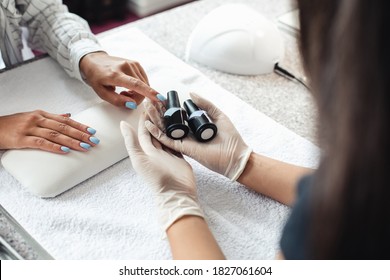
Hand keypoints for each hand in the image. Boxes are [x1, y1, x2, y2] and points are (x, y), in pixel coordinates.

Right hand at [0, 111, 98, 152]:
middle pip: (64, 127)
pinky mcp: (22, 139)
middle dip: (81, 134)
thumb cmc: (13, 124)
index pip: (65, 120)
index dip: (80, 126)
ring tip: (85, 146)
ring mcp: (29, 129)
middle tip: (94, 140)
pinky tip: (65, 150)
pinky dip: (54, 146)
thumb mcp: (33, 117)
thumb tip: (68, 115)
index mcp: (42, 114)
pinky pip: (41, 143)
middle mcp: (37, 120)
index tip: (93, 131)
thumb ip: (51, 117)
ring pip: (55, 135)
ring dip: (72, 141)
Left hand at [79, 52, 164, 108]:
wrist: (94, 60)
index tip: (159, 98)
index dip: (148, 92)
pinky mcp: (136, 64)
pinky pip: (144, 80)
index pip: (136, 84)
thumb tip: (132, 104)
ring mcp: (132, 64)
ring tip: (125, 90)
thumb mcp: (102, 93)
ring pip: (144, 85)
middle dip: (137, 98)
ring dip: (138, 92)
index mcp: (115, 75)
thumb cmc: (97, 77)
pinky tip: (129, 85)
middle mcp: (126, 67)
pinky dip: (140, 86)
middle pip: (142, 88)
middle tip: (125, 97)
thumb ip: (117, 100)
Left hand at [120, 113, 203, 230]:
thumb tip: (122, 123)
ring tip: (170, 108)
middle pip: (156, 130)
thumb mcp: (139, 158)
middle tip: (159, 101)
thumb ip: (131, 141)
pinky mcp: (180, 156)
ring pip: (167, 133)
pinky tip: (180, 122)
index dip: (145, 117)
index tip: (147, 104)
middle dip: (156, 116)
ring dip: (167, 122)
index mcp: (145, 151)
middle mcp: (156, 151)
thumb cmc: (156, 177)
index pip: (144, 130)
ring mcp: (169, 153)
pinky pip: (178, 140)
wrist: (176, 193)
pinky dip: (178, 132)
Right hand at [144, 93, 251, 180]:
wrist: (235, 156)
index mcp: (194, 127)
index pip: (177, 116)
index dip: (168, 107)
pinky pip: (167, 140)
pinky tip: (148, 124)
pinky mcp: (183, 148)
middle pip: (168, 122)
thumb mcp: (218, 115)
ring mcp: (184, 142)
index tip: (159, 98)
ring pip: (165, 129)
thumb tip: (190, 94)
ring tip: (145, 108)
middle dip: (158, 111)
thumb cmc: (230, 138)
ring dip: (154, 119)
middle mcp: (187, 134)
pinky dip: (156, 133)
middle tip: (149, 101)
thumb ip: (205, 105)